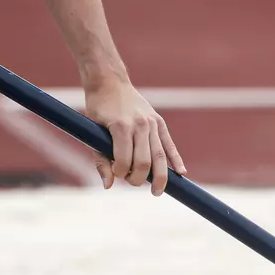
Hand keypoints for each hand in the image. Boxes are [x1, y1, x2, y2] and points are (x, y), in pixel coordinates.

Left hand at [83, 76, 185, 194]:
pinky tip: (181, 173)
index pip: (125, 161)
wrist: (110, 82)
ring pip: (160, 156)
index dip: (120, 173)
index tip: (116, 173)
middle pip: (145, 161)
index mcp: (122, 127)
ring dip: (160, 177)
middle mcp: (140, 125)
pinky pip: (169, 144)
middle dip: (138, 178)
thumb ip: (100, 159)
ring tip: (158, 191)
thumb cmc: (98, 108)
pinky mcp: (159, 122)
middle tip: (131, 182)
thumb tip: (108, 185)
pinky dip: (176, 159)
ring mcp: (152, 123)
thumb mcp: (92, 133)